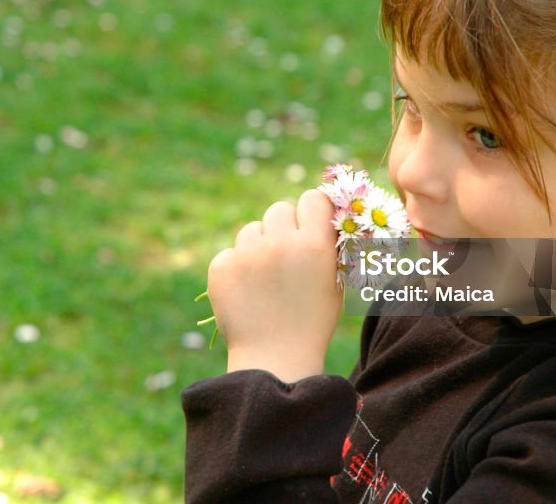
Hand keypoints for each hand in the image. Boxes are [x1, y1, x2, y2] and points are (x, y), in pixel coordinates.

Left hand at [207, 189, 340, 382]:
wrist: (274, 358)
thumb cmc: (312, 320)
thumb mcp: (334, 281)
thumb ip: (328, 243)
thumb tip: (324, 211)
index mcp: (314, 244)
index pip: (313, 198)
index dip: (312, 210)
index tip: (310, 224)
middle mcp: (280, 243)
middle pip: (279, 208)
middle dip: (284, 227)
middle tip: (286, 255)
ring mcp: (247, 254)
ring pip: (252, 229)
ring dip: (259, 245)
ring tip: (266, 280)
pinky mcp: (221, 267)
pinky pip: (231, 252)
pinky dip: (238, 267)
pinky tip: (248, 292)